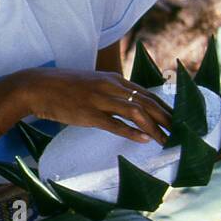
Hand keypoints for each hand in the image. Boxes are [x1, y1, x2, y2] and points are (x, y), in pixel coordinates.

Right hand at [18, 68, 171, 145]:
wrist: (39, 87)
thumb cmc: (65, 87)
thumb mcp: (93, 84)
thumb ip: (111, 92)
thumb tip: (126, 105)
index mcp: (113, 80)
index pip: (146, 94)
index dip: (164, 108)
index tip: (176, 120)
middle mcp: (111, 88)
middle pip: (146, 103)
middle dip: (166, 118)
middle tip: (180, 132)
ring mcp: (100, 100)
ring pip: (135, 113)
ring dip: (155, 128)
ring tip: (167, 140)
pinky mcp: (89, 114)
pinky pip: (115, 124)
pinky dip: (132, 132)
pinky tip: (144, 139)